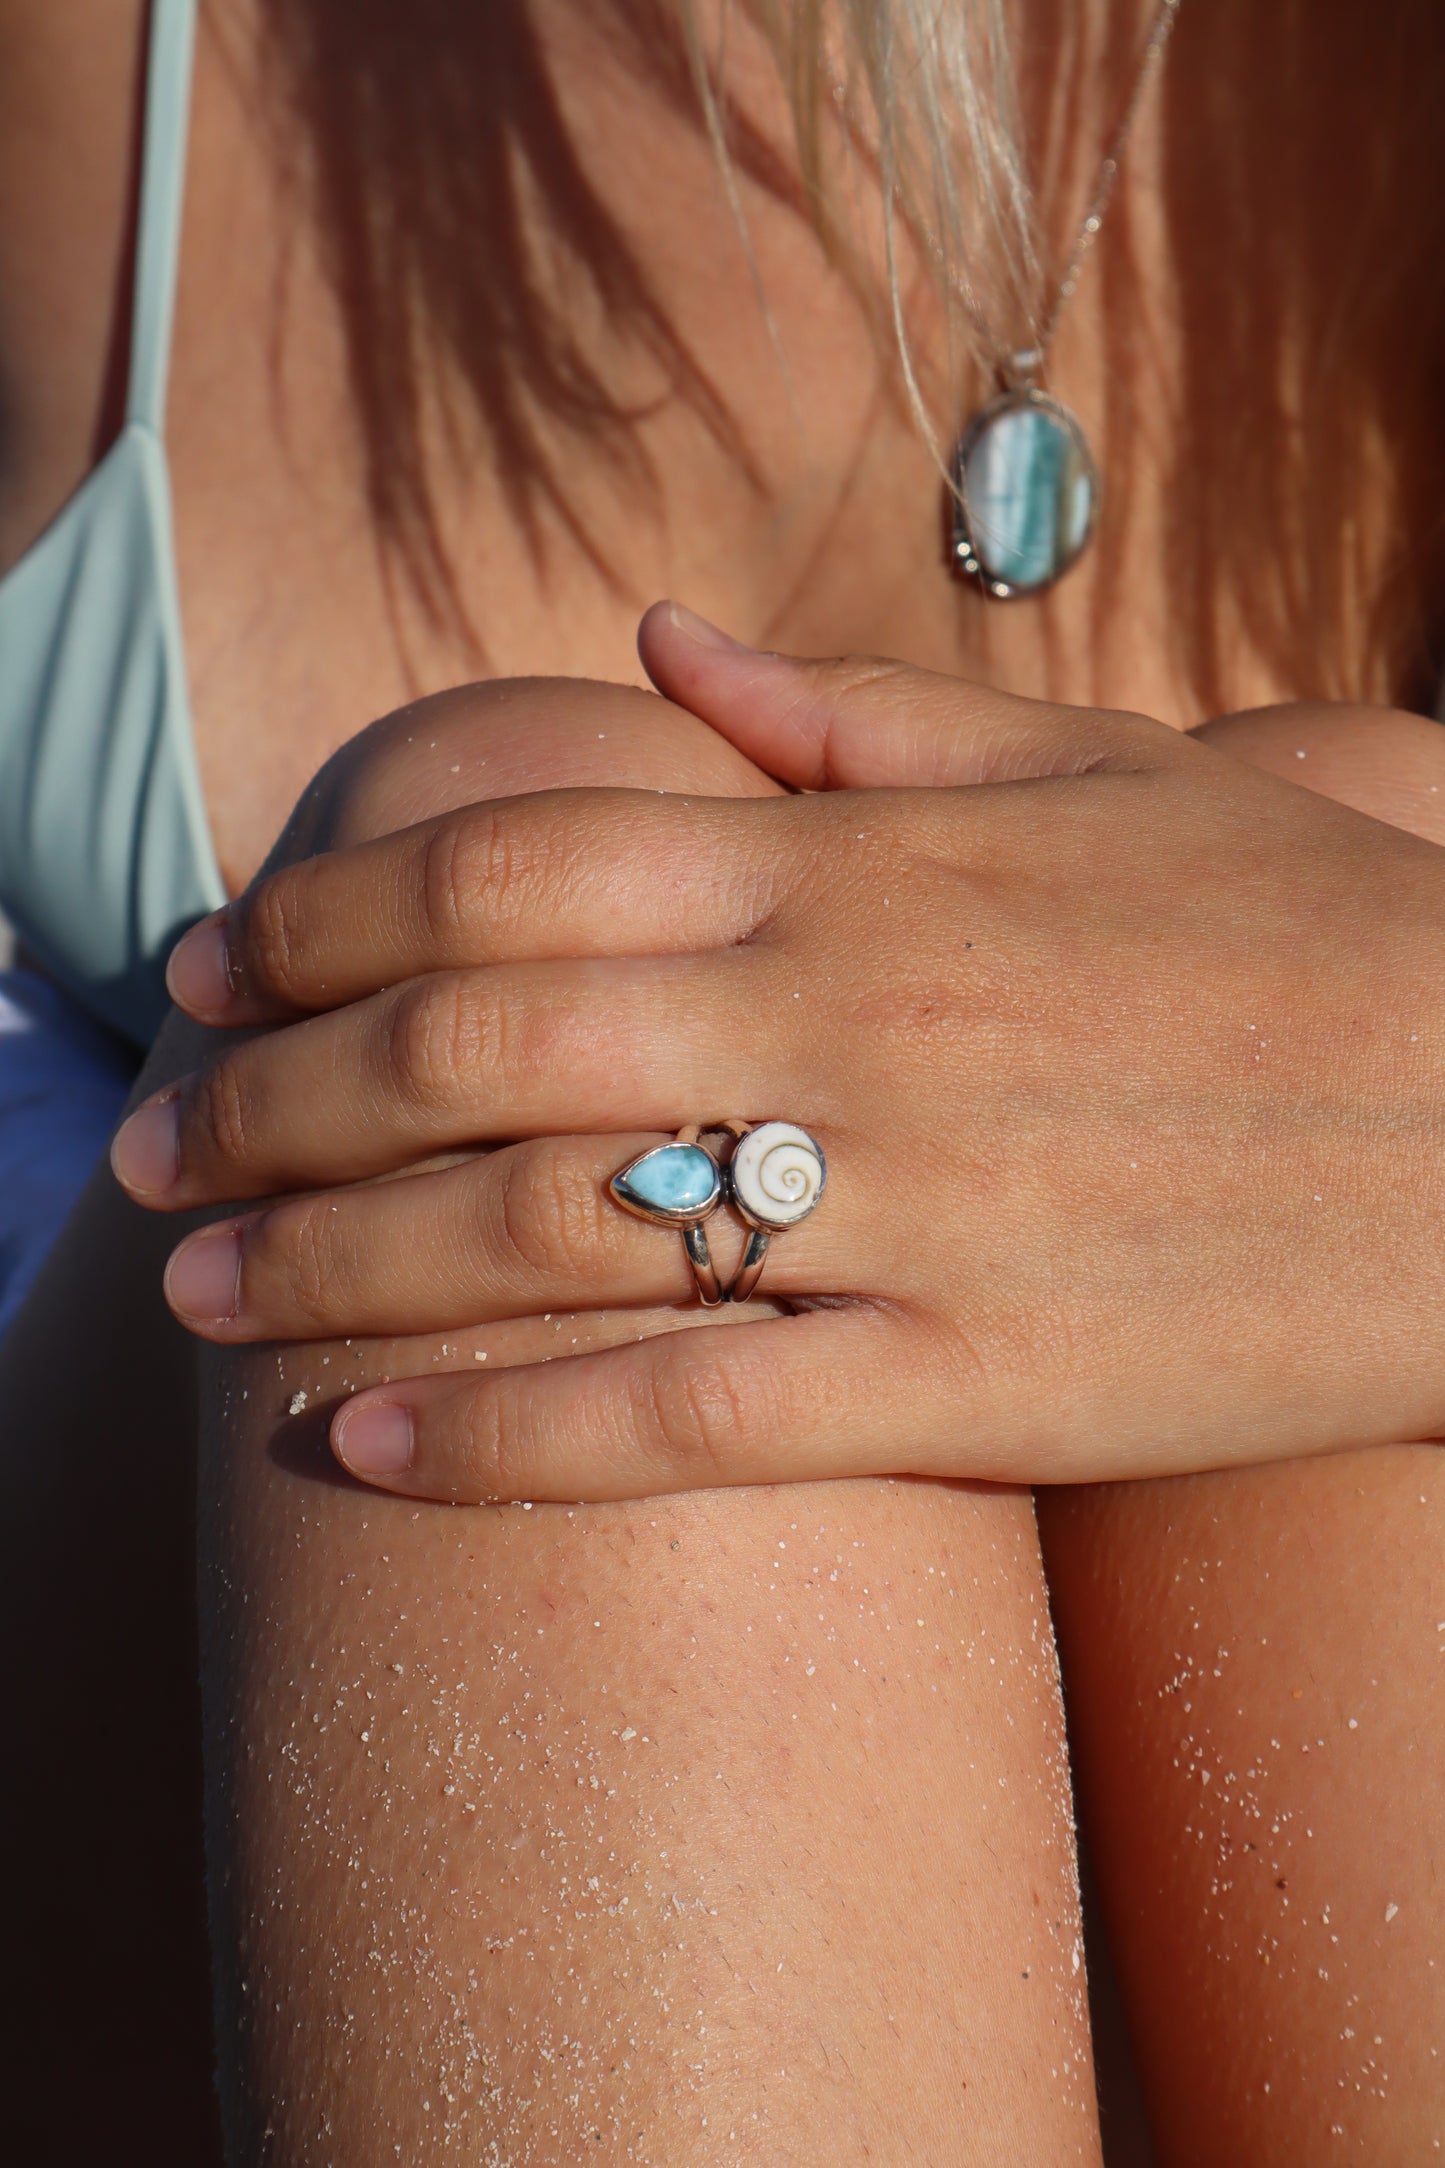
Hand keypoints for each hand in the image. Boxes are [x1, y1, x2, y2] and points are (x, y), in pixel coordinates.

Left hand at [114, 624, 1444, 1499]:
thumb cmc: (1303, 938)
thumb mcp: (1097, 776)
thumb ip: (857, 716)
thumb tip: (656, 644)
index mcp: (872, 864)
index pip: (522, 856)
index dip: (333, 911)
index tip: (220, 966)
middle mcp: (862, 1019)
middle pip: (483, 1041)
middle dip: (278, 1095)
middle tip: (150, 1149)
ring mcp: (919, 1209)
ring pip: (550, 1233)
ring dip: (333, 1264)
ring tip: (193, 1296)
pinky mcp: (983, 1385)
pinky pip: (699, 1422)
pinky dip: (510, 1440)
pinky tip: (364, 1446)